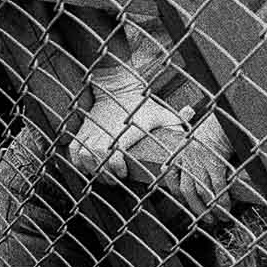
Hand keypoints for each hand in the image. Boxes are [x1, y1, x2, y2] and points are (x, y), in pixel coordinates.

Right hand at [70, 93, 189, 181]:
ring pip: (83, 158)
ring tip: (102, 173)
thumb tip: (193, 118)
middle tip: (114, 178)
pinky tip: (87, 164)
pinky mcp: (82, 131)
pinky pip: (73, 151)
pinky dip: (77, 160)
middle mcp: (105, 134)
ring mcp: (91, 132)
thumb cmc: (141, 104)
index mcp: (124, 133)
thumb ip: (177, 120)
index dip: (116, 169)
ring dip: (91, 169)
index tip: (123, 173)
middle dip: (105, 175)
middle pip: (96, 162)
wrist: (116, 87)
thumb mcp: (161, 114)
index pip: (113, 158)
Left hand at [128, 120, 232, 221]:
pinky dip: (222, 201)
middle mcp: (188, 157)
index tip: (185, 204)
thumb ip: (198, 151)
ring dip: (210, 209)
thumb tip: (206, 166)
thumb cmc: (217, 124)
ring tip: (218, 218)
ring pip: (202, 192)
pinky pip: (217, 188)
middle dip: (195, 208)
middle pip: (187, 191)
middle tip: (206, 219)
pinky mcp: (214, 163)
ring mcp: (200, 161)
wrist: (226, 114)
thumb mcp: (200, 136)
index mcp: (182, 150)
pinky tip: (227, 208)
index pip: (172, 177)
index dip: (178, 194)